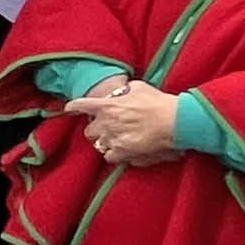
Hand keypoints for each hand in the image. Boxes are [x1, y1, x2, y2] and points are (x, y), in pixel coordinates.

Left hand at [63, 79, 180, 166]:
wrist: (175, 121)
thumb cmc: (159, 103)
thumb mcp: (139, 87)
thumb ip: (125, 90)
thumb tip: (123, 92)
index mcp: (107, 105)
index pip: (81, 105)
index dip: (73, 107)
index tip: (69, 109)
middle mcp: (106, 123)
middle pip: (89, 130)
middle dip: (96, 129)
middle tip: (108, 127)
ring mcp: (113, 139)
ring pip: (98, 144)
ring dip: (105, 142)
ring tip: (117, 140)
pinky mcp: (122, 152)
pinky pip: (109, 157)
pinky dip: (114, 155)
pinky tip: (121, 151)